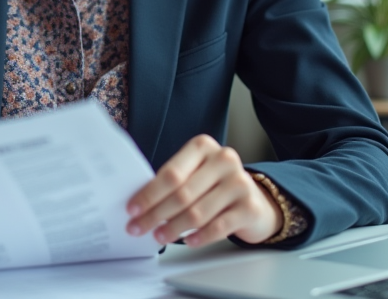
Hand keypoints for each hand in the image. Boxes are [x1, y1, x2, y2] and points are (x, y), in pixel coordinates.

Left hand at [125, 135, 282, 246]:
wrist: (254, 199)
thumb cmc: (214, 185)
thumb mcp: (194, 174)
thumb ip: (173, 182)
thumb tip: (140, 205)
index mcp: (204, 146)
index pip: (171, 173)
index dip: (149, 193)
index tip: (132, 208)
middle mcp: (224, 160)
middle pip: (182, 193)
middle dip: (156, 214)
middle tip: (139, 227)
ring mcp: (240, 183)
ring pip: (198, 212)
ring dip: (174, 228)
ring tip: (159, 236)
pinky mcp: (250, 207)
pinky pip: (218, 227)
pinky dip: (199, 236)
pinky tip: (187, 241)